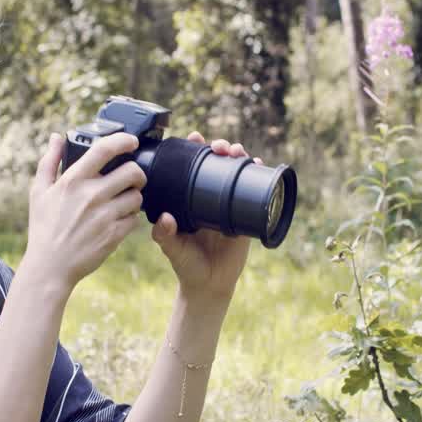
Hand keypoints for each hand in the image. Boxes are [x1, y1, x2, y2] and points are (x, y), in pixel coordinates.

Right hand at [23, 132, 146, 290]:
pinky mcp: (114, 235)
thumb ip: (49, 161)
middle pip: (133, 171)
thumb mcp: (39, 192)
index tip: (131, 142)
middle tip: (131, 178)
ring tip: (123, 201)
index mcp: (73, 180)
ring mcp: (105, 216)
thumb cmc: (43, 227)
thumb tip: (56, 137)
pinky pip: (135, 219)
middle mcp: (91, 195)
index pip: (105, 149)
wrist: (50, 266)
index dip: (124, 140)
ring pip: (137, 196)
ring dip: (134, 196)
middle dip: (136, 173)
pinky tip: (119, 219)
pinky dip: (130, 218)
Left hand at [151, 132, 258, 300]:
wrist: (209, 285)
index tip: (194, 137)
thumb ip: (164, 235)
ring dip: (239, 155)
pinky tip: (257, 164)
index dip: (194, 148)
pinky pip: (252, 191)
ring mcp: (228, 204)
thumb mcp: (171, 248)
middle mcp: (208, 197)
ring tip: (237, 151)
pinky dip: (256, 174)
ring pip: (235, 172)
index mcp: (188, 199)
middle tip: (219, 146)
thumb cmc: (186, 265)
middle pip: (217, 163)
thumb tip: (165, 218)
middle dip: (220, 147)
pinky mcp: (245, 215)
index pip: (191, 166)